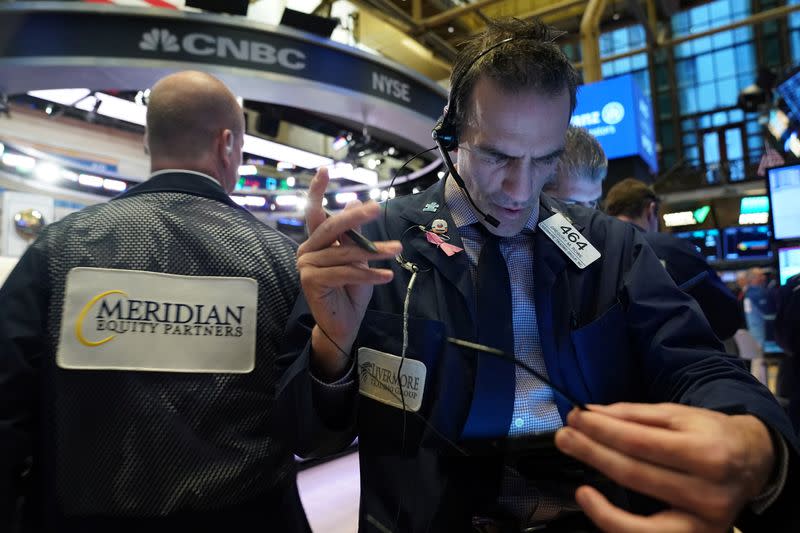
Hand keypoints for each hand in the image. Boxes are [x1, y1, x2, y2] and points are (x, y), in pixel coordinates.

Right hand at [297, 167, 401, 377]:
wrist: (344, 323)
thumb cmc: (351, 290)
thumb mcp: (358, 258)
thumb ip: (354, 234)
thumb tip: (355, 201)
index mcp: (316, 241)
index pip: (315, 212)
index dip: (317, 190)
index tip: (324, 168)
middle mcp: (306, 249)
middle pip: (331, 227)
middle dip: (356, 217)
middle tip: (377, 208)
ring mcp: (306, 265)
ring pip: (344, 253)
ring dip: (374, 251)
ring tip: (396, 249)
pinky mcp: (311, 281)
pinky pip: (345, 273)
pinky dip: (368, 274)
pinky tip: (387, 275)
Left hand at [554, 403, 775, 532]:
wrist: (752, 463)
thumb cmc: (710, 435)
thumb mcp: (678, 415)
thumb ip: (632, 415)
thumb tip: (589, 413)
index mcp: (706, 453)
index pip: (640, 443)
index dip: (602, 431)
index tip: (575, 418)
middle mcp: (707, 492)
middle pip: (635, 474)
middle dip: (592, 453)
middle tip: (564, 437)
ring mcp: (702, 522)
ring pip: (637, 516)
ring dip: (598, 495)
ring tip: (576, 477)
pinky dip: (612, 522)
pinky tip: (591, 501)